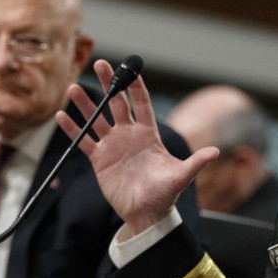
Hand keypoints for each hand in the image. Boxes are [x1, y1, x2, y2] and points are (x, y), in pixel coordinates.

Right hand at [56, 60, 218, 235]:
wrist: (146, 214)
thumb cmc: (165, 194)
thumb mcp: (181, 176)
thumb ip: (196, 162)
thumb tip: (216, 152)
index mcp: (148, 134)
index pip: (142, 103)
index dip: (135, 86)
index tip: (130, 68)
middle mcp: (129, 135)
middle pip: (117, 104)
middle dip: (110, 84)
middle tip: (101, 63)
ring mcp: (113, 145)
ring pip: (97, 119)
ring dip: (86, 105)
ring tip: (73, 89)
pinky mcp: (99, 159)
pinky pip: (84, 140)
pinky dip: (73, 130)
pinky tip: (62, 117)